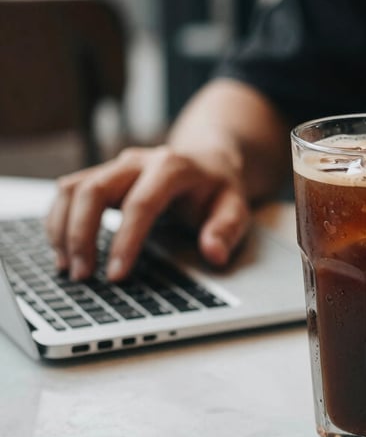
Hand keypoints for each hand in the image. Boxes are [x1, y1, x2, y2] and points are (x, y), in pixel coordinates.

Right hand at [46, 146, 249, 281]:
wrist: (208, 160)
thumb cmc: (218, 189)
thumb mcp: (235, 207)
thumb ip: (226, 230)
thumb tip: (214, 254)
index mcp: (173, 167)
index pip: (141, 203)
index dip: (126, 240)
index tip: (116, 276)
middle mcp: (138, 161)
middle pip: (94, 190)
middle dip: (82, 235)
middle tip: (83, 276)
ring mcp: (116, 166)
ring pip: (73, 188)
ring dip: (63, 229)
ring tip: (68, 268)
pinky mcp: (102, 175)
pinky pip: (68, 192)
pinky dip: (59, 221)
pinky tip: (63, 251)